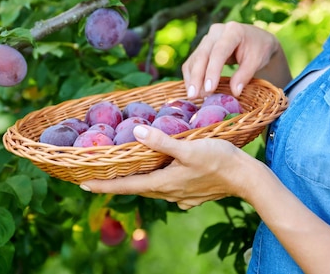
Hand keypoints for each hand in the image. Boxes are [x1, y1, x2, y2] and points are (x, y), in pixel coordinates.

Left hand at [80, 125, 248, 209]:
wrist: (246, 178)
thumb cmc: (219, 160)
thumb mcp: (189, 147)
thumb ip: (162, 142)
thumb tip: (136, 134)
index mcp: (164, 182)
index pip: (127, 186)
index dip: (104, 185)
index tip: (83, 185)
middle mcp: (169, 193)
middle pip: (137, 188)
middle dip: (117, 184)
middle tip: (97, 177)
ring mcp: (181, 196)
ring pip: (152, 189)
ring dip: (137, 182)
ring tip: (124, 174)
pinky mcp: (192, 195)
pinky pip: (167, 189)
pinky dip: (157, 182)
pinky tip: (161, 173)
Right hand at [182, 21, 289, 98]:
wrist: (256, 39)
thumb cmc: (259, 49)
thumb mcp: (257, 60)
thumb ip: (245, 75)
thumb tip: (234, 92)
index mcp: (233, 31)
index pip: (219, 51)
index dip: (212, 70)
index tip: (209, 89)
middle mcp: (216, 32)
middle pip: (203, 55)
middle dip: (197, 77)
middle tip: (193, 96)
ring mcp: (207, 38)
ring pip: (195, 59)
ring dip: (192, 78)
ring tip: (193, 96)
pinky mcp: (202, 47)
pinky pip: (192, 62)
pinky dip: (191, 76)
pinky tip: (193, 89)